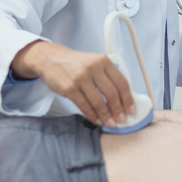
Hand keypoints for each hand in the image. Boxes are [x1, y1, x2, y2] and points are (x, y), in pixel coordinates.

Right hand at [11, 41, 133, 126]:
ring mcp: (81, 78)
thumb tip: (123, 96)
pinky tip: (96, 119)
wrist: (51, 58)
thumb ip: (108, 75)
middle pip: (112, 94)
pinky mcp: (69, 88)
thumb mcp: (94, 61)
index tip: (131, 109)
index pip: (122, 82)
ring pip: (99, 102)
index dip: (128, 99)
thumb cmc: (75, 63)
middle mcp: (93, 67)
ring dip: (106, 116)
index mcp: (104, 60)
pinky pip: (84, 106)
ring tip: (109, 122)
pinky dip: (92, 115)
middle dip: (118, 110)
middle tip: (120, 119)